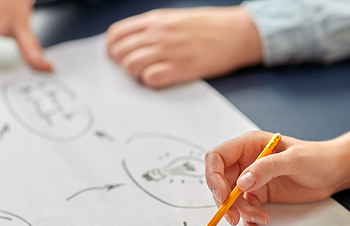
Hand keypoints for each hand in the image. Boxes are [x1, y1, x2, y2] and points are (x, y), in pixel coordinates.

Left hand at [106, 6, 261, 87]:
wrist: (237, 33)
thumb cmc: (209, 27)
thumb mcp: (175, 18)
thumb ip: (152, 29)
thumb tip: (132, 42)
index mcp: (156, 20)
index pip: (117, 34)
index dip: (112, 48)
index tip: (116, 56)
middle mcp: (159, 34)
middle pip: (120, 52)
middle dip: (121, 63)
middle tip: (133, 68)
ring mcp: (169, 51)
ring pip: (131, 66)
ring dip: (135, 74)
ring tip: (147, 74)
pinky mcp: (181, 68)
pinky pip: (151, 79)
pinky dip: (150, 82)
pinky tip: (161, 78)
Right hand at [205, 131, 344, 225]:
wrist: (334, 173)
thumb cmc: (317, 158)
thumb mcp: (295, 160)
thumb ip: (268, 168)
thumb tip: (242, 182)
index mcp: (249, 145)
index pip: (218, 157)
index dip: (213, 176)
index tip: (222, 195)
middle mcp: (246, 162)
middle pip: (220, 181)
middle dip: (224, 201)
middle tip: (233, 217)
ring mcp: (252, 179)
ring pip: (231, 199)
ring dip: (240, 213)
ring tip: (260, 220)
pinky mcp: (259, 194)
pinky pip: (245, 209)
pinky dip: (247, 221)